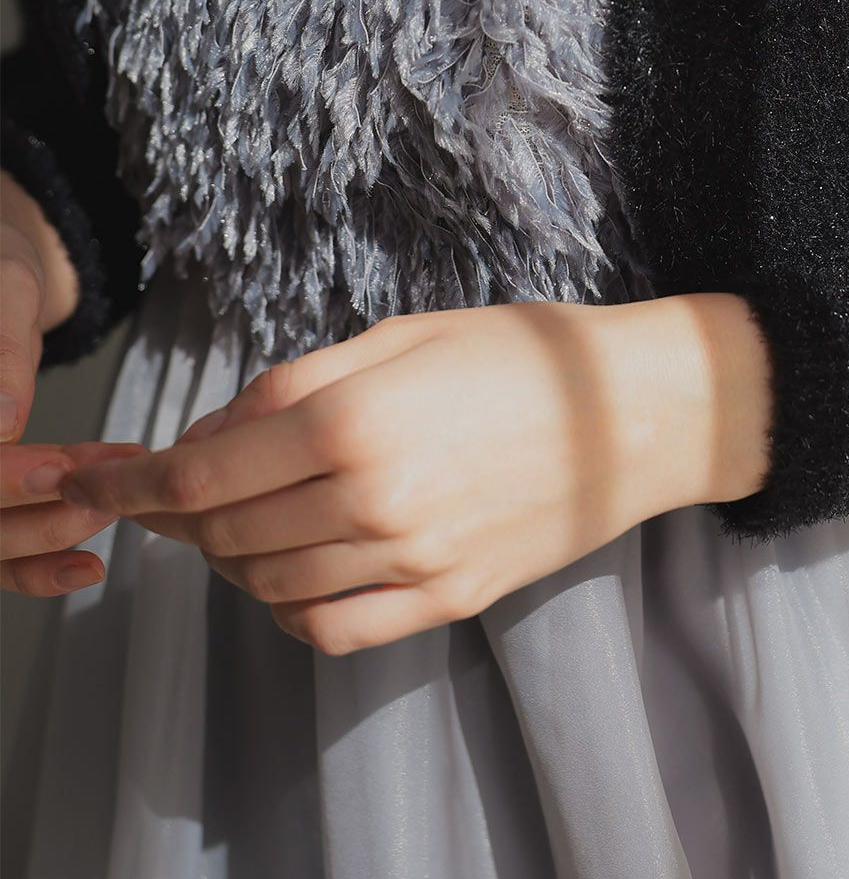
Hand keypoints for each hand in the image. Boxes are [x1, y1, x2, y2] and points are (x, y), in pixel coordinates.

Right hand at [1, 175, 147, 593]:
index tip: (62, 467)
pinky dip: (35, 567)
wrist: (1, 279)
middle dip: (38, 511)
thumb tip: (1, 420)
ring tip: (114, 504)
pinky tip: (87, 564)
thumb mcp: (5, 287)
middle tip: (110, 482)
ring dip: (47, 536)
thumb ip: (1, 349)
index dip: (5, 478)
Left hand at [60, 294, 772, 654]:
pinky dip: (288, 607)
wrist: (636, 411)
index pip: (208, 470)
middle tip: (168, 491)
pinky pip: (332, 629)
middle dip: (179, 514)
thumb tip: (214, 431)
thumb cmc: (522, 352)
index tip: (100, 480)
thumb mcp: (404, 332)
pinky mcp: (445, 598)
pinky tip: (290, 570)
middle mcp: (374, 499)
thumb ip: (298, 380)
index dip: (139, 480)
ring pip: (269, 583)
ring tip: (233, 521)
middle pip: (228, 530)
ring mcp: (412, 560)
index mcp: (356, 418)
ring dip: (228, 557)